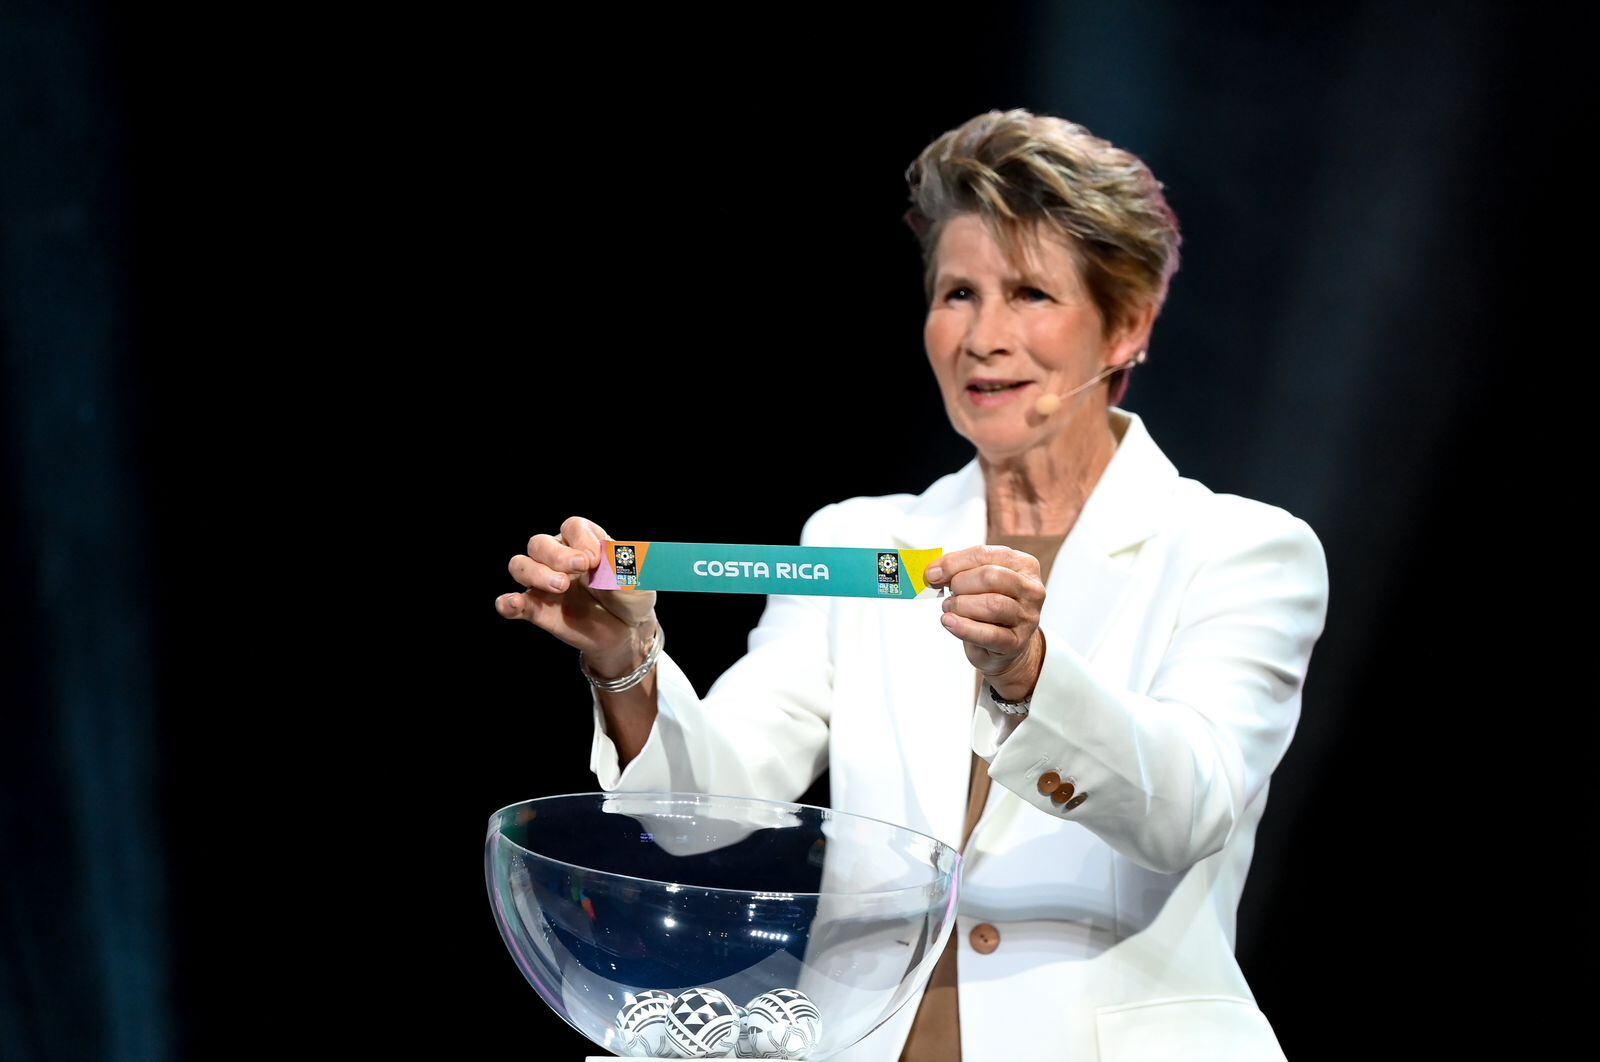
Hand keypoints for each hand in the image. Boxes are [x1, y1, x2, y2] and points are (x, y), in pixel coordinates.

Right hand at [496, 515, 658, 676]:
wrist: (628, 632)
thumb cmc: (631, 597)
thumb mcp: (638, 581)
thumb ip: (622, 568)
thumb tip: (602, 561)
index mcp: (585, 542)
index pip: (572, 527)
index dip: (581, 539)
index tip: (596, 559)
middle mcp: (560, 558)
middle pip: (539, 542)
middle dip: (556, 554)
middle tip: (579, 569)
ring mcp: (545, 584)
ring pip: (520, 565)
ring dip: (535, 573)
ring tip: (560, 587)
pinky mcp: (538, 609)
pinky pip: (512, 603)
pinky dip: (509, 602)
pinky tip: (513, 604)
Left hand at [925, 546, 1045, 700]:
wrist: (1005, 645)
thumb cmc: (991, 606)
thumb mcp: (979, 581)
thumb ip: (958, 570)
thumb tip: (934, 572)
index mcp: (1024, 564)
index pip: (985, 554)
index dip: (954, 563)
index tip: (932, 573)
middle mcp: (1031, 589)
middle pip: (991, 577)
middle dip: (961, 583)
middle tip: (949, 593)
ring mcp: (1028, 617)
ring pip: (992, 604)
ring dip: (961, 605)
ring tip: (949, 609)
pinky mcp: (1018, 642)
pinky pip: (989, 634)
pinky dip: (964, 628)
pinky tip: (949, 622)